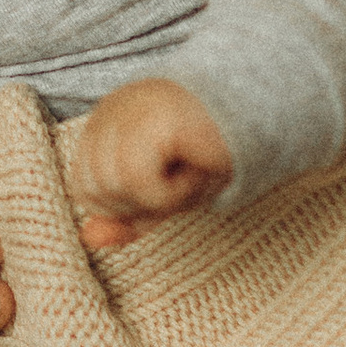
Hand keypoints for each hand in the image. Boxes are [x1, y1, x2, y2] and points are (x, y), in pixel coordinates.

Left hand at [66, 80, 231, 249]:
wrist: (262, 119)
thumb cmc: (210, 157)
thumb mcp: (163, 199)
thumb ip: (125, 219)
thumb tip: (90, 238)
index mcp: (104, 123)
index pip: (83, 187)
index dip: (124, 207)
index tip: (164, 186)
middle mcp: (109, 111)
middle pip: (93, 190)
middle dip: (140, 205)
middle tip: (181, 181)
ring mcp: (128, 108)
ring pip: (113, 186)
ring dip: (159, 199)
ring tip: (189, 173)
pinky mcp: (151, 117)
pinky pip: (137, 179)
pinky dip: (169, 193)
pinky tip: (194, 172)